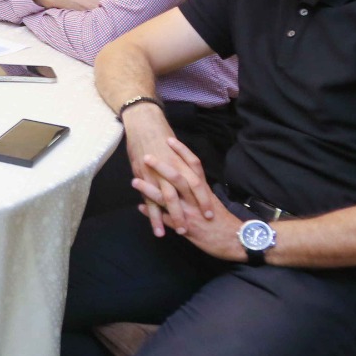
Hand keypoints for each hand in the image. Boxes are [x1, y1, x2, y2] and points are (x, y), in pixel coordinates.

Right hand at [121, 107, 215, 237]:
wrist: (143, 124)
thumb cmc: (159, 135)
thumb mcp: (174, 150)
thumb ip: (182, 164)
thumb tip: (191, 178)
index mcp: (181, 163)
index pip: (197, 182)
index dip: (204, 198)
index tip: (211, 212)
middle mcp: (172, 169)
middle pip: (187, 192)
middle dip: (195, 209)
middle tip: (203, 225)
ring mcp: (157, 174)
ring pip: (169, 199)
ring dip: (176, 217)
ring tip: (182, 232)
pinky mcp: (144, 178)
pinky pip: (150, 202)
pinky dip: (154, 218)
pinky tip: (158, 230)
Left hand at [138, 139, 232, 256]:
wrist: (235, 240)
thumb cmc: (222, 220)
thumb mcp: (211, 201)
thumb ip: (197, 191)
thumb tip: (184, 179)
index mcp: (204, 190)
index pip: (194, 165)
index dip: (182, 152)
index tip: (169, 139)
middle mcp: (196, 199)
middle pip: (178, 178)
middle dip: (161, 167)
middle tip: (146, 156)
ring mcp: (190, 213)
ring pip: (169, 198)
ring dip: (150, 190)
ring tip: (134, 181)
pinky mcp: (186, 228)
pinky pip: (166, 219)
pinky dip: (153, 214)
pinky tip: (140, 208)